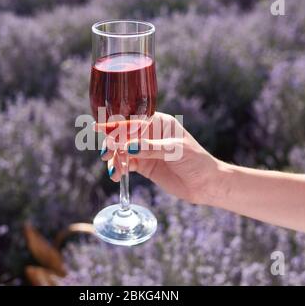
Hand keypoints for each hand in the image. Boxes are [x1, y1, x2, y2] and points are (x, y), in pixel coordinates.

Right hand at [96, 112, 223, 203]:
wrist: (206, 184)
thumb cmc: (196, 161)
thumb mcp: (175, 151)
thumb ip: (150, 148)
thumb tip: (128, 146)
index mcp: (159, 123)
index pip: (133, 121)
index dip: (116, 125)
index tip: (99, 128)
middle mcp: (149, 134)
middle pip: (123, 135)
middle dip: (112, 144)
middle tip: (106, 155)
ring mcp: (145, 150)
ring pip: (122, 151)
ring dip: (115, 160)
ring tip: (115, 172)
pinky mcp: (144, 165)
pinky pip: (126, 164)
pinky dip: (119, 169)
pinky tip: (117, 176)